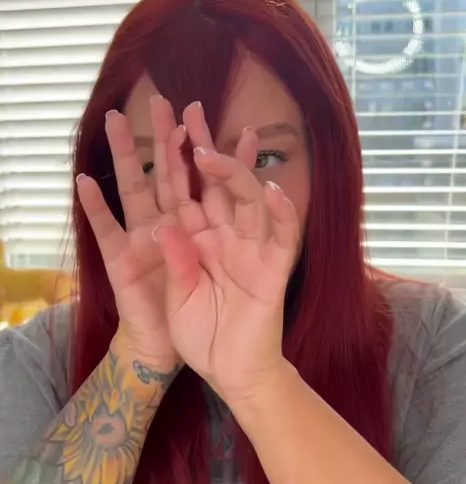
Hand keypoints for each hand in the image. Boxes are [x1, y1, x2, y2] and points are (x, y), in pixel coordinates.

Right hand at [76, 97, 212, 365]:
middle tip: (164, 103)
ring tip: (116, 122)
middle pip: (172, 176)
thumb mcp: (242, 280)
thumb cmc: (224, 318)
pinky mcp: (124, 265)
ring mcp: (148, 244)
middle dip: (169, 139)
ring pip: (137, 191)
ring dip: (125, 158)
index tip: (237, 131)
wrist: (208, 359)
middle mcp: (178, 229)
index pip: (214, 185)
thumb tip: (199, 210)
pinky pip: (106, 233)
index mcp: (209, 230)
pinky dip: (94, 209)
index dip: (222, 158)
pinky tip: (84, 182)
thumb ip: (234, 241)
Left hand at [157, 104, 298, 402]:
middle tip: (192, 109)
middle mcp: (224, 238)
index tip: (166, 126)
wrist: (232, 374)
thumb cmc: (202, 337)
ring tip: (226, 143)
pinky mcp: (273, 270)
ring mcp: (250, 250)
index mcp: (196, 242)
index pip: (183, 193)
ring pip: (248, 201)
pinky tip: (273, 188)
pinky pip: (282, 236)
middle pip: (214, 185)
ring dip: (238, 172)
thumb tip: (166, 225)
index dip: (175, 161)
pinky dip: (281, 214)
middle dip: (204, 147)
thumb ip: (176, 262)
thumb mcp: (178, 299)